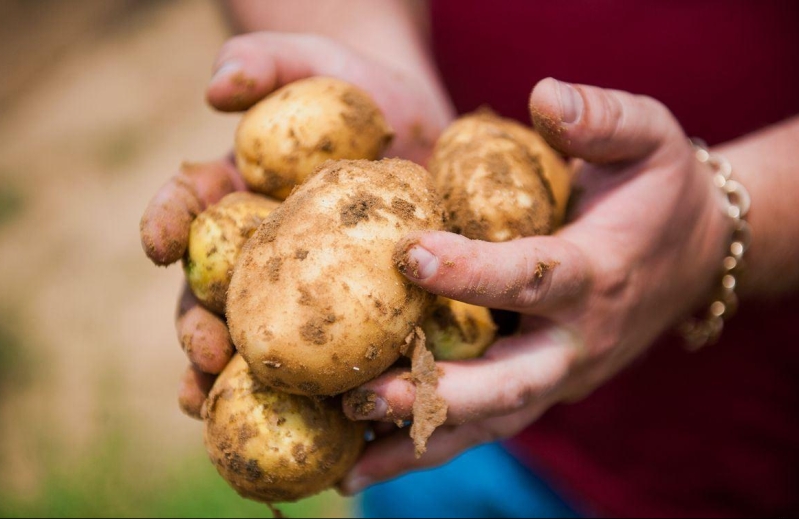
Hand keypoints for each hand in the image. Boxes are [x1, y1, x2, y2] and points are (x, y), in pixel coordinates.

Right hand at [138, 32, 453, 416]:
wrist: (424, 127)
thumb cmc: (359, 89)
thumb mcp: (314, 62)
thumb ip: (266, 62)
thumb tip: (216, 90)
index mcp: (237, 197)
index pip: (189, 209)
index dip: (167, 224)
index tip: (158, 243)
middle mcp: (260, 252)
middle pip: (214, 297)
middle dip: (200, 331)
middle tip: (204, 360)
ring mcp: (306, 288)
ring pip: (264, 341)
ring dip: (246, 383)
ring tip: (239, 414)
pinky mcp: (358, 311)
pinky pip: (337, 353)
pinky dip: (327, 387)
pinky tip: (333, 418)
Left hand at [337, 78, 733, 492]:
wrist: (695, 256)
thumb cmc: (660, 192)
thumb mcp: (650, 136)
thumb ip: (601, 118)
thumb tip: (542, 96)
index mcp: (595, 275)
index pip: (532, 278)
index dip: (474, 272)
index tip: (410, 255)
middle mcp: (574, 343)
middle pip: (507, 383)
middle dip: (437, 393)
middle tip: (364, 396)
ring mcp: (557, 376)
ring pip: (488, 422)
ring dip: (419, 442)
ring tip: (349, 466)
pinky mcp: (540, 390)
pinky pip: (483, 424)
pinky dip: (429, 443)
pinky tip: (370, 461)